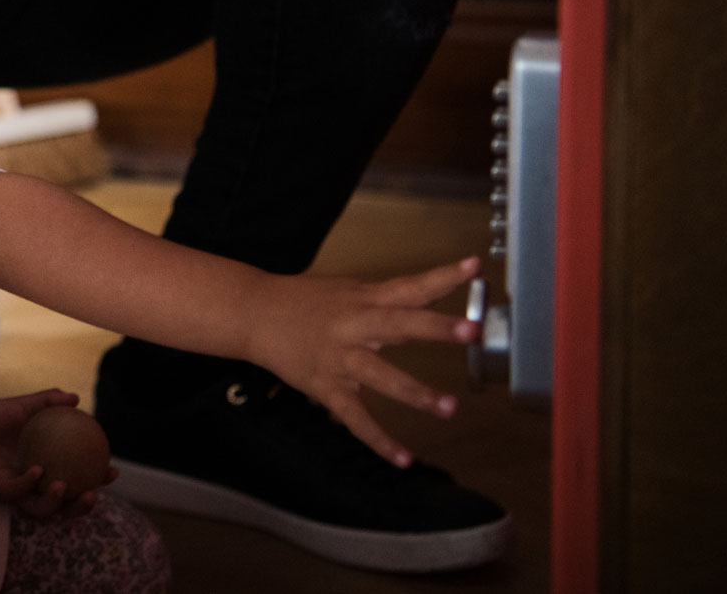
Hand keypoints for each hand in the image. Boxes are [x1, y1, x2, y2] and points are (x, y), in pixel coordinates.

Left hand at [0, 389, 111, 519]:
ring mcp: (14, 490)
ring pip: (40, 510)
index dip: (96, 483)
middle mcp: (32, 486)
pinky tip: (37, 471)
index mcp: (46, 470)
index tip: (111, 470)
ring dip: (56, 504)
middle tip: (94, 494)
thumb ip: (51, 401)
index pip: (77, 483)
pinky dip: (28, 484)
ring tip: (65, 486)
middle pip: (63, 509)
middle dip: (81, 508)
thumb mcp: (28, 406)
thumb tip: (76, 397)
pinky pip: (16, 492)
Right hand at [247, 256, 482, 467]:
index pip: (409, 286)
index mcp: (363, 299)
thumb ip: (384, 303)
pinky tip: (403, 458)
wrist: (253, 314)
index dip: (442, 277)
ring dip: (416, 392)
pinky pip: (354, 416)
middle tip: (471, 331)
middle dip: (435, 328)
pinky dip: (378, 440)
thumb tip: (423, 308)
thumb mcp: (346, 292)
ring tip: (449, 408)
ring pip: (381, 375)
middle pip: (398, 324)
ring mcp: (340, 358)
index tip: (473, 267)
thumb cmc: (303, 301)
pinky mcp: (325, 386)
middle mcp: (354, 326)